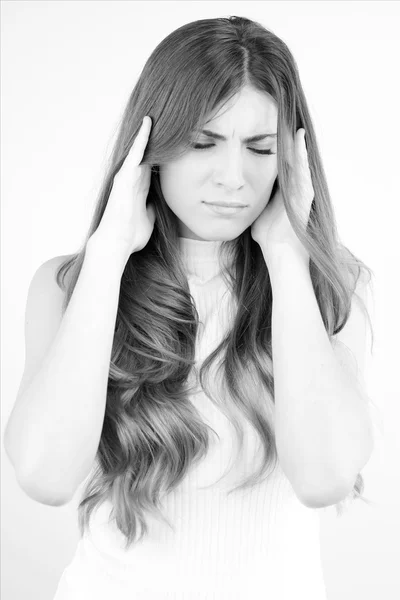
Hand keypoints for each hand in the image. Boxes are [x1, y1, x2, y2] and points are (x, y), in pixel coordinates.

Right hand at [88, 116, 155, 265]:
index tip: (172, 142)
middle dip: (155, 138)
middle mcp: (133, 179)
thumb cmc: (132, 235)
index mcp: (139, 189)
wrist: (117, 243)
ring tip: (157, 112)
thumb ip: (153, 209)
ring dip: (148, 132)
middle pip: (147, 153)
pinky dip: (142, 137)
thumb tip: (160, 203)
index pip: (152, 167)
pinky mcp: (125, 175)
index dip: (161, 155)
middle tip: (166, 118)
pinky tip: (149, 122)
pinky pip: (136, 152)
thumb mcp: (149, 220)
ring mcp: (128, 176)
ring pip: (140, 149)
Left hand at [250, 128, 313, 262]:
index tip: (270, 128)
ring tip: (293, 123)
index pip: (280, 163)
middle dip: (287, 140)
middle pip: (292, 158)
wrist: (279, 252)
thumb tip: (235, 197)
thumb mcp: (256, 211)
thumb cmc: (268, 237)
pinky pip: (304, 169)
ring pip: (300, 160)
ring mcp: (302, 190)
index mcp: (283, 190)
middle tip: (284, 118)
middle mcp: (295, 188)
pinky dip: (302, 154)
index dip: (276, 147)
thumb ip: (251, 201)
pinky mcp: (306, 195)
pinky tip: (299, 138)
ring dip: (296, 142)